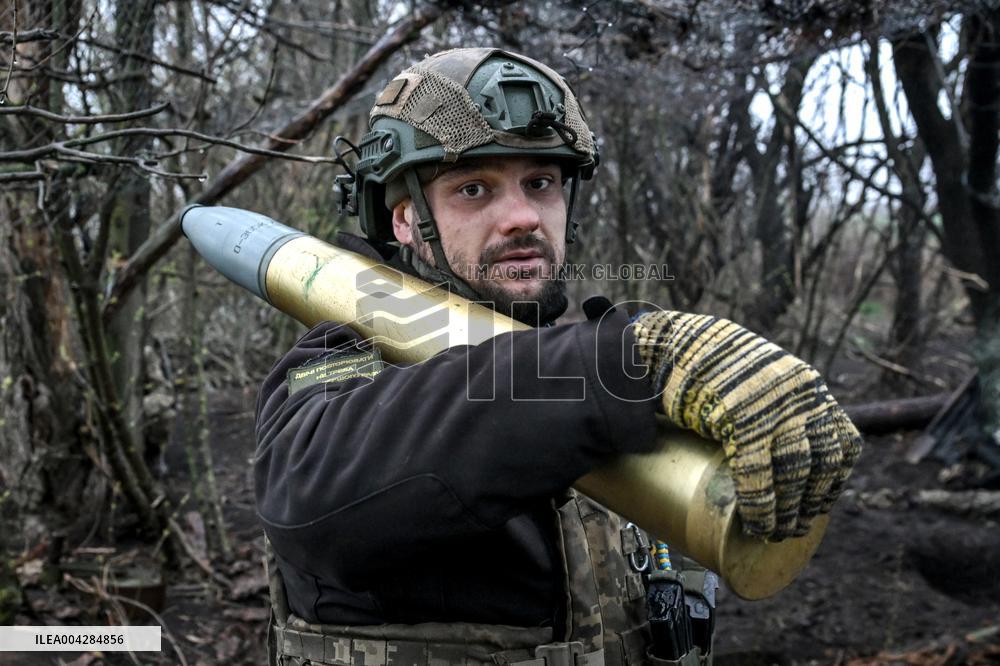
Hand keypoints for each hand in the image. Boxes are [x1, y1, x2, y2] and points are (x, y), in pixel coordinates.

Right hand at [632, 310, 861, 539]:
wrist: (670, 341)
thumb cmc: (705, 361)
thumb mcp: (755, 372)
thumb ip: (771, 400)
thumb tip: (774, 445)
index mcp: (805, 386)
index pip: (841, 442)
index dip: (834, 481)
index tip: (819, 504)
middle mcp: (798, 396)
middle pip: (821, 464)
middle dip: (811, 504)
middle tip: (793, 528)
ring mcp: (772, 407)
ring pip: (794, 473)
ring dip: (787, 512)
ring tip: (771, 533)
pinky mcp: (740, 418)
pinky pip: (758, 473)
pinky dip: (759, 505)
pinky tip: (755, 522)